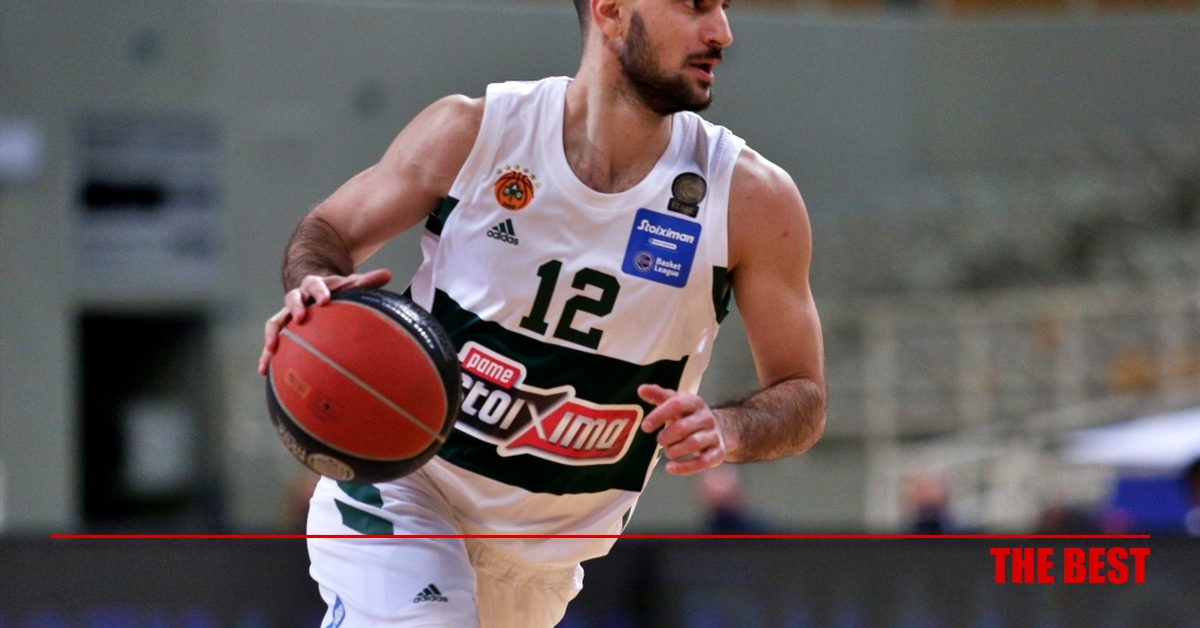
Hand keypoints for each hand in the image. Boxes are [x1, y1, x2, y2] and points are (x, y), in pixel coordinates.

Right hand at [257, 268, 392, 375]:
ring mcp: (288, 315)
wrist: (319, 294)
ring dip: (272, 335)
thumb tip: (387, 274)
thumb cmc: (339, 292)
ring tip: (271, 349)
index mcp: (314, 285)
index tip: (325, 300)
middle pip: (291, 298)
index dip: (319, 290)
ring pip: (275, 322)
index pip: (314, 283)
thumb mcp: (351, 286)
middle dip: (295, 307)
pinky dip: (267, 356)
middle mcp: (298, 298)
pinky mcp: (284, 332)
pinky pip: (272, 343)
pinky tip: (264, 372)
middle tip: (301, 318)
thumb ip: (367, 282)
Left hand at [638, 384, 726, 475]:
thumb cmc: (689, 415)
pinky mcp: (718, 453)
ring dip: (674, 450)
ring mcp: (714, 435)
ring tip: (667, 452)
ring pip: (693, 444)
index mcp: (695, 402)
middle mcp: (706, 417)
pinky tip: (670, 468)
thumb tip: (641, 389)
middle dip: (666, 437)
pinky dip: (684, 467)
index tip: (645, 427)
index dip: (659, 415)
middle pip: (683, 427)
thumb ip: (658, 395)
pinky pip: (702, 462)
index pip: (676, 405)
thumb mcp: (676, 402)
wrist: (718, 429)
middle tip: (659, 440)